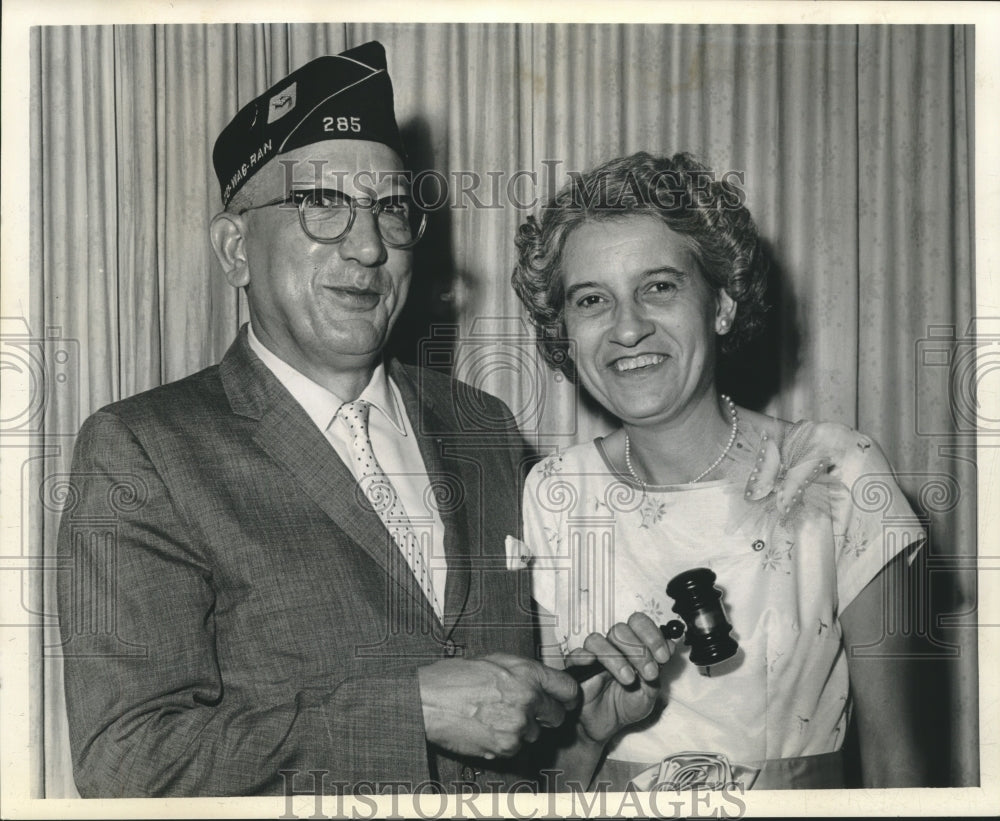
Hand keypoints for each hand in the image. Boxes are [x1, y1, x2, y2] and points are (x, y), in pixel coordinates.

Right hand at [417, 653, 579, 758]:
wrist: (427, 701)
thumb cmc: (453, 678)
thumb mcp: (494, 660)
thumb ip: (523, 671)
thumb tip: (541, 680)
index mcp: (527, 673)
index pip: (569, 689)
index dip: (568, 696)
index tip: (565, 700)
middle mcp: (528, 698)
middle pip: (556, 716)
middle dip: (544, 714)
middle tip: (524, 709)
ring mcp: (518, 725)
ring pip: (534, 733)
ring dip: (521, 728)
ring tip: (495, 715)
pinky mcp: (505, 746)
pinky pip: (516, 747)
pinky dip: (505, 741)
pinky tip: (487, 727)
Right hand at [566, 612, 671, 744]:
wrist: (607, 727)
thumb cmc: (627, 705)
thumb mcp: (650, 692)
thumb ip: (658, 669)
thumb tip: (670, 645)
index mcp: (631, 645)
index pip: (638, 624)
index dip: (651, 635)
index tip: (662, 656)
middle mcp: (612, 646)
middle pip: (619, 630)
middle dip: (639, 651)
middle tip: (649, 673)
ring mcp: (593, 656)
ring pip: (598, 640)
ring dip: (616, 658)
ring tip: (628, 679)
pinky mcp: (576, 668)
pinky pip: (575, 655)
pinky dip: (584, 656)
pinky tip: (593, 664)